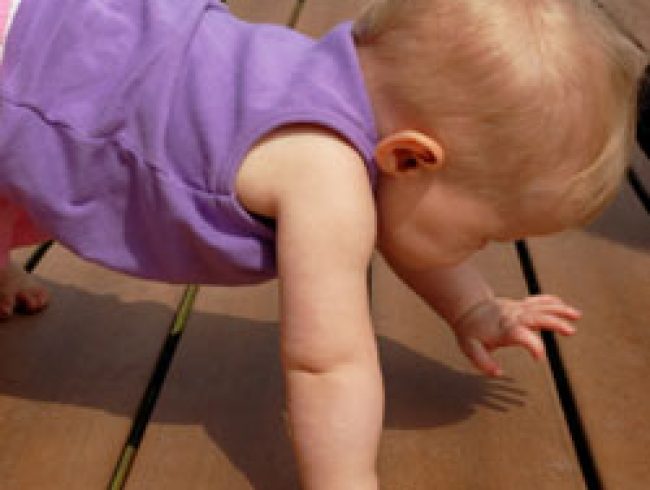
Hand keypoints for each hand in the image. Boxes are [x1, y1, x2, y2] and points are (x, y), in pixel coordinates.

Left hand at [451, 295, 580, 376]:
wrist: (468, 309)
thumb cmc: (471, 331)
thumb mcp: (470, 348)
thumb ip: (483, 362)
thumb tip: (497, 373)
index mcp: (503, 329)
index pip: (520, 335)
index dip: (531, 345)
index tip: (540, 358)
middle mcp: (513, 317)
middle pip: (536, 317)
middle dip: (554, 322)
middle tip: (571, 331)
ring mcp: (518, 309)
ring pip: (541, 307)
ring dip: (559, 310)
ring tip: (577, 315)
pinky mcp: (521, 305)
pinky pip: (539, 301)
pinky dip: (552, 302)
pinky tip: (565, 307)